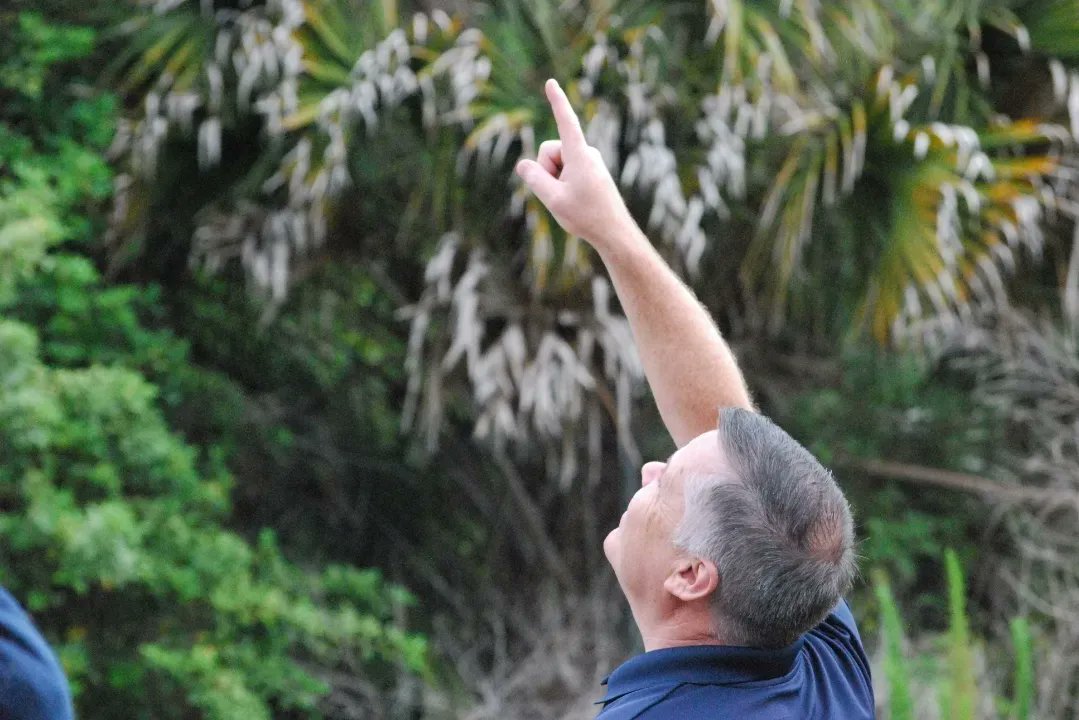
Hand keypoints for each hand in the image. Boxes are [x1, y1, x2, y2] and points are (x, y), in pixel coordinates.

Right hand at [515, 79, 636, 250]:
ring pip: (556, 163)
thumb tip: (523, 164)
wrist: (614, 232)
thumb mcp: (553, 199)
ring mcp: (589, 162)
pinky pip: (566, 171)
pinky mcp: (591, 171)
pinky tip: (577, 203)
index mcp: (579, 154)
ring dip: (555, 180)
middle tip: (561, 195)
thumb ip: (534, 179)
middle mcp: (587, 153)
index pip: (566, 121)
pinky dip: (563, 185)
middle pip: (549, 151)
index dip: (557, 101)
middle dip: (546, 170)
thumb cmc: (586, 216)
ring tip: (572, 200)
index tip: (551, 82)